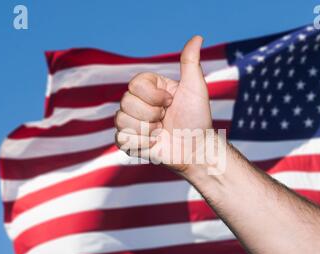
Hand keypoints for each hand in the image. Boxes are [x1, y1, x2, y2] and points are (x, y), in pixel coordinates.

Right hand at [115, 36, 212, 172]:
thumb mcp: (195, 88)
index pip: (134, 84)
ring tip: (161, 133)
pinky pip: (122, 138)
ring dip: (147, 130)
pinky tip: (155, 144)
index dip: (153, 96)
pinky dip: (142, 143)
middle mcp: (138, 103)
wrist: (196, 149)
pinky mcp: (129, 141)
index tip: (171, 102)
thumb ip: (190, 62)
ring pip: (121, 120)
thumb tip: (197, 37)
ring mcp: (131, 122)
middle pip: (126, 102)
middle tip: (166, 120)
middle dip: (151, 114)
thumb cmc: (197, 119)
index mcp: (149, 88)